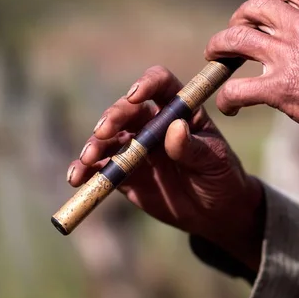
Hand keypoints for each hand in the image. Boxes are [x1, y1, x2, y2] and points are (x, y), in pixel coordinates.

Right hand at [68, 66, 263, 270]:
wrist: (215, 213)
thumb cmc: (221, 178)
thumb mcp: (214, 161)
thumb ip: (193, 147)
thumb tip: (175, 128)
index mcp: (179, 110)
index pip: (161, 84)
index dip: (147, 84)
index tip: (135, 96)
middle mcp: (153, 123)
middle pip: (127, 109)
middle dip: (113, 117)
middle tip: (103, 133)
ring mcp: (136, 147)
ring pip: (108, 138)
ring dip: (94, 145)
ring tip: (88, 160)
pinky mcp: (124, 173)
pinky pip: (101, 168)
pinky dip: (86, 172)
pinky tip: (77, 178)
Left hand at [205, 0, 298, 157]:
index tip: (259, 6)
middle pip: (253, 8)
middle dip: (238, 18)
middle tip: (235, 32)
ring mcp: (287, 56)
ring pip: (234, 40)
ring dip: (218, 47)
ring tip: (214, 56)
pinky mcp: (279, 90)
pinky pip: (237, 89)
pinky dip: (227, 98)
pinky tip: (230, 106)